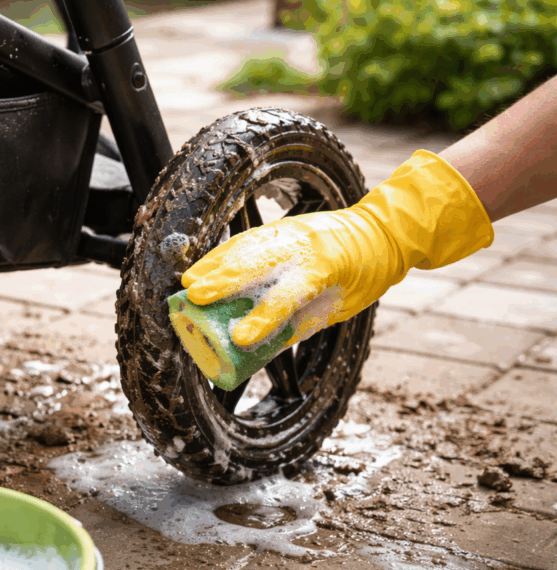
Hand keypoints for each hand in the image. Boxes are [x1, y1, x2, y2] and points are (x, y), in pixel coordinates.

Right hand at [181, 150, 493, 347]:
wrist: (381, 231)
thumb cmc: (364, 274)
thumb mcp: (340, 307)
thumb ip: (302, 320)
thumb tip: (264, 343)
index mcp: (327, 267)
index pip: (289, 295)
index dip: (263, 318)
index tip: (241, 339)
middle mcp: (305, 244)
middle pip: (256, 263)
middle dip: (223, 281)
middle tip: (195, 300)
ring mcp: (290, 231)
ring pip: (245, 247)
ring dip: (214, 265)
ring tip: (188, 284)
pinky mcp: (280, 226)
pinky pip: (244, 240)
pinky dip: (220, 254)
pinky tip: (202, 266)